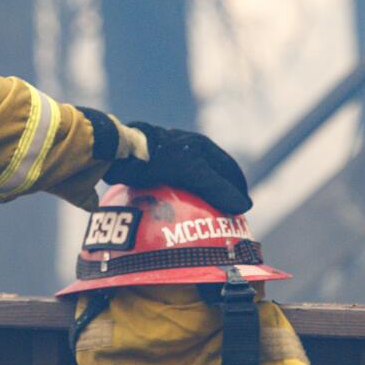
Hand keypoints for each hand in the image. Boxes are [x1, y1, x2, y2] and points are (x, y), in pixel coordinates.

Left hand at [104, 122, 251, 213]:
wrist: (119, 153)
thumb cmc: (158, 160)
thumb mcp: (193, 174)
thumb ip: (218, 189)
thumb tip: (245, 206)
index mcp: (201, 146)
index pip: (229, 169)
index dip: (238, 189)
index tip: (242, 210)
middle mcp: (186, 148)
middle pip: (210, 175)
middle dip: (219, 194)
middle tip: (224, 216)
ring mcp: (167, 157)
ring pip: (190, 182)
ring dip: (198, 199)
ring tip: (201, 218)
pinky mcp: (150, 167)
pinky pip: (169, 188)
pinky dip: (177, 201)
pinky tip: (174, 216)